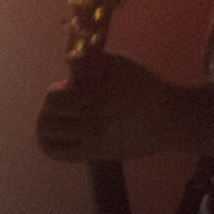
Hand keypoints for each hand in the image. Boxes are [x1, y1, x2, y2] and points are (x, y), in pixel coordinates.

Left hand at [36, 51, 194, 161]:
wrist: (168, 120)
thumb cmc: (141, 87)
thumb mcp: (119, 64)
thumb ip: (90, 60)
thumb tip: (66, 61)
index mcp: (99, 94)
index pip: (55, 95)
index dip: (57, 88)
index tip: (67, 86)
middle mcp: (94, 119)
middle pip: (49, 109)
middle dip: (51, 100)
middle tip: (64, 98)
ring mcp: (92, 139)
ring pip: (45, 131)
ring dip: (46, 119)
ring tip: (57, 115)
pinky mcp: (93, 154)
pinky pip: (56, 152)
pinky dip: (47, 141)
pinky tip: (55, 133)